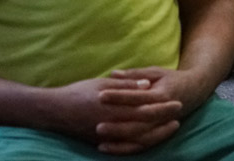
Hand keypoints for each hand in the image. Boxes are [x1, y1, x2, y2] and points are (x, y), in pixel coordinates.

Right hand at [48, 75, 182, 151]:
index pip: (145, 109)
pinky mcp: (102, 143)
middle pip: (145, 126)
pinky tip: (149, 140)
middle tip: (179, 117)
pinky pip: (126, 147)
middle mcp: (113, 124)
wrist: (55, 111)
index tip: (177, 103)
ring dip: (156, 135)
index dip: (163, 107)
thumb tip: (147, 85)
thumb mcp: (103, 84)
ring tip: (170, 128)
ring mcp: (108, 137)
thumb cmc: (79, 92)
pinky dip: (140, 145)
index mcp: (115, 107)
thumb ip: (126, 86)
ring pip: (138, 140)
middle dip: (164, 122)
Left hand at [96, 67, 208, 153]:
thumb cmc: (172, 79)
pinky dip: (124, 148)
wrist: (195, 91)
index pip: (138, 96)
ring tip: (99, 141)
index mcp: (162, 94)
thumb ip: (134, 74)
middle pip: (139, 121)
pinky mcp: (158, 134)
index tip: (101, 95)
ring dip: (120, 140)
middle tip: (97, 125)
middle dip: (118, 125)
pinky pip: (141, 146)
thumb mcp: (155, 72)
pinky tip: (107, 148)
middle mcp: (164, 112)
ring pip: (140, 137)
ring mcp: (162, 125)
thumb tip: (113, 74)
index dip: (119, 96)